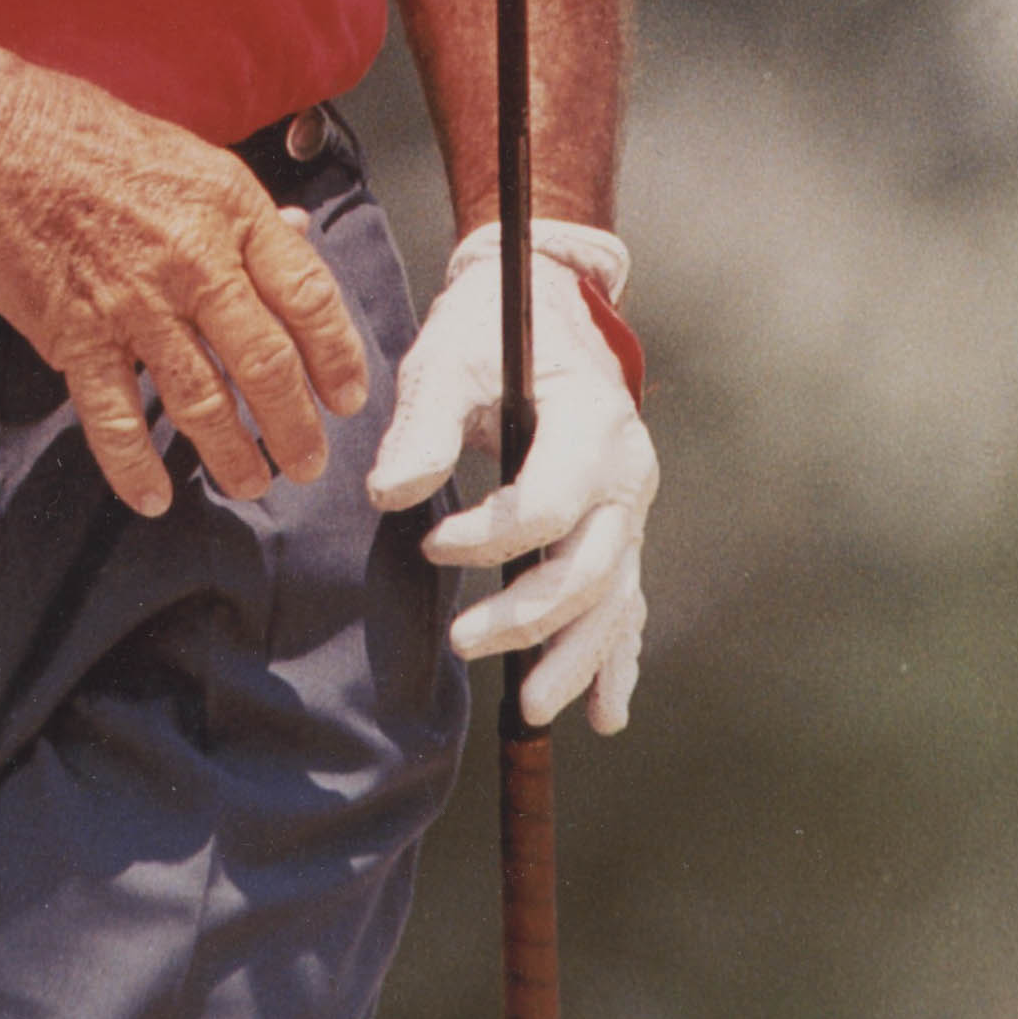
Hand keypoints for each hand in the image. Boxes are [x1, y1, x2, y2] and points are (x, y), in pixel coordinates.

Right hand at [0, 51, 372, 519]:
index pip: (308, 296)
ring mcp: (135, 303)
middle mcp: (193, 261)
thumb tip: (299, 240)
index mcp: (231, 212)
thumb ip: (248, 212)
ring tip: (249, 481)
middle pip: (265, 363)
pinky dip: (134, 465)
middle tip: (307, 461)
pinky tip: (152, 495)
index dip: (337, 356)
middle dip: (295, 426)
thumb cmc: (93, 140)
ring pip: (201, 400)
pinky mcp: (78, 333)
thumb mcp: (194, 157)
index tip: (346, 395)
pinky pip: (116, 415)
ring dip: (232, 454)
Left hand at [367, 221, 654, 731]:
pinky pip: (628, 602)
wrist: (545, 307)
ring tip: (534, 709)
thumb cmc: (488, 331)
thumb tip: (387, 495)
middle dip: (528, 618)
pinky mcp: (619, 528)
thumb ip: (422, 426)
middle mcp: (626, 472)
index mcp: (592, 423)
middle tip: (462, 643)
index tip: (427, 543)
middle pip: (588, 568)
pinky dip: (616, 657)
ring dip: (576, 658)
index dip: (487, 539)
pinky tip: (603, 711)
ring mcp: (630, 507)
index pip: (547, 506)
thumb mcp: (448, 358)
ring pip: (614, 598)